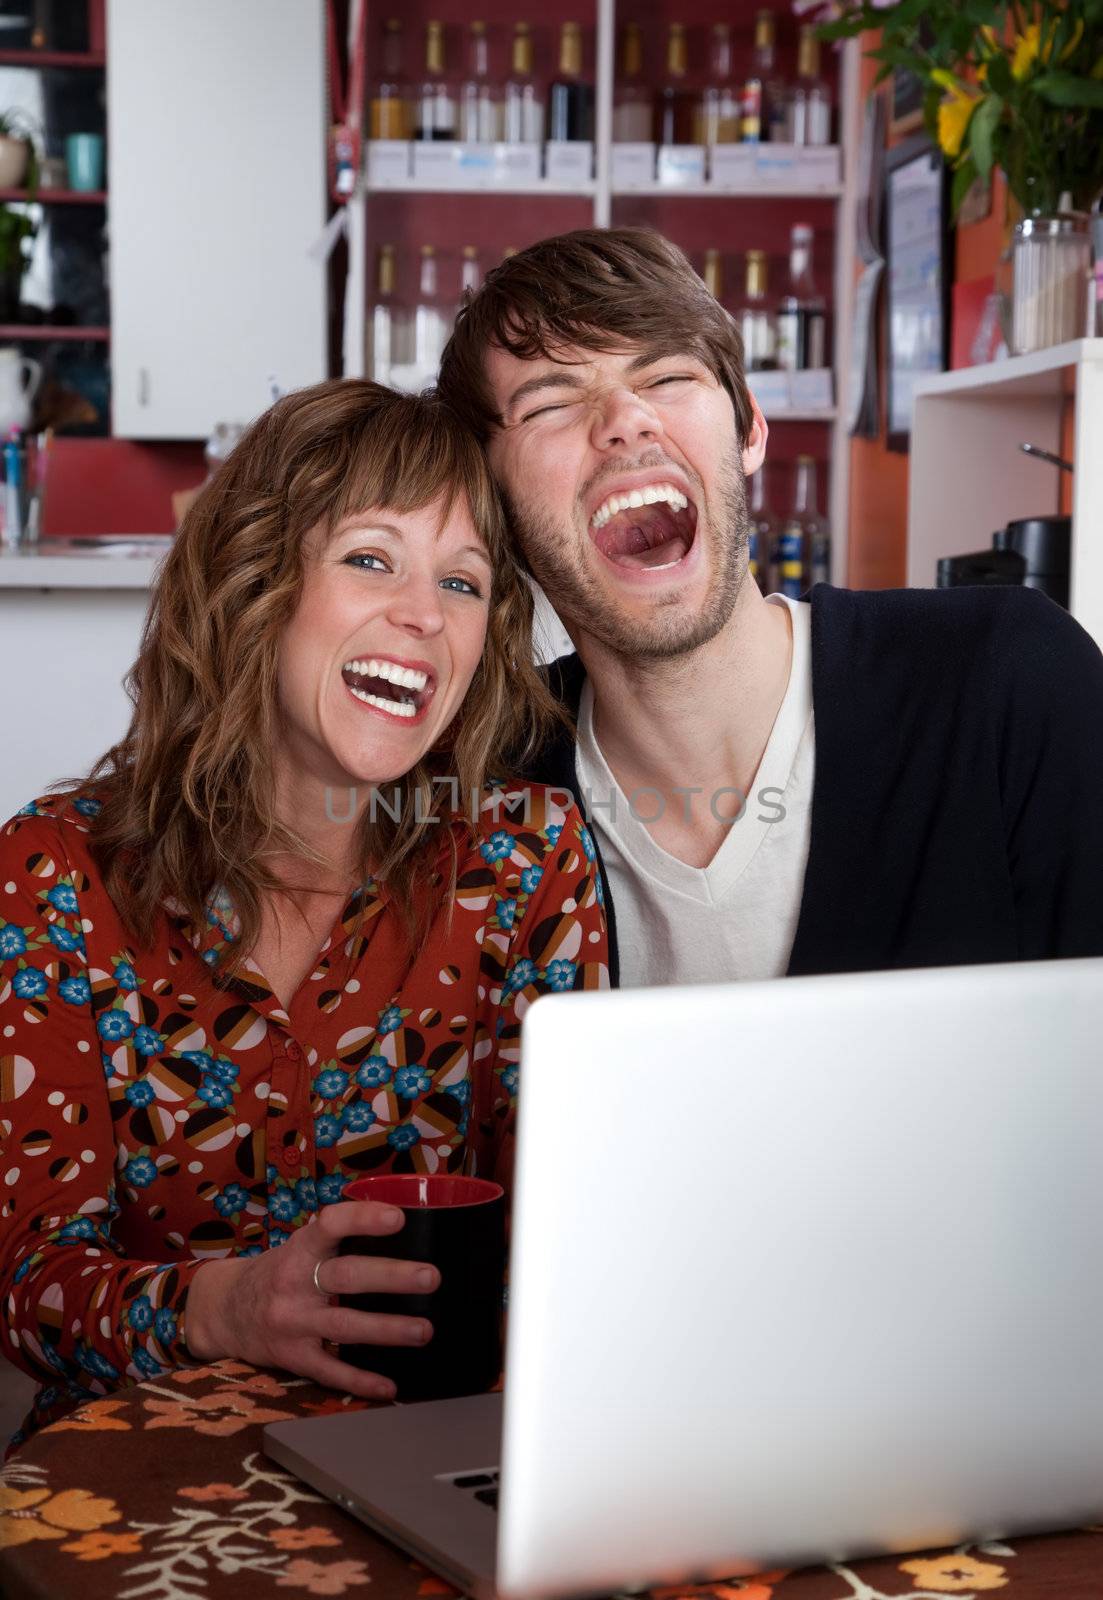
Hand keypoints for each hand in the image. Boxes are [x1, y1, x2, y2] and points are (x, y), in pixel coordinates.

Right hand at [185, 1200, 438, 1399]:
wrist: (223, 1311)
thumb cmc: (277, 1273)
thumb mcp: (299, 1247)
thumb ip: (337, 1239)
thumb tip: (399, 1225)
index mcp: (300, 1249)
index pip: (330, 1225)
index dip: (362, 1218)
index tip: (398, 1218)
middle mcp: (294, 1283)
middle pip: (346, 1276)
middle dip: (391, 1277)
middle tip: (430, 1277)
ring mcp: (292, 1323)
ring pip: (344, 1326)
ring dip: (387, 1329)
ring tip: (424, 1330)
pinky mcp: (292, 1357)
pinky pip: (329, 1371)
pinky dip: (360, 1381)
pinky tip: (389, 1386)